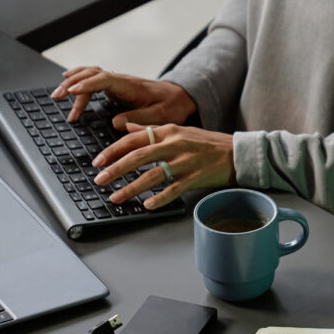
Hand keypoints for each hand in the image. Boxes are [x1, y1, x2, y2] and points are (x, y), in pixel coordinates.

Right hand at [50, 66, 196, 125]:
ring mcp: (118, 82)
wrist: (180, 96)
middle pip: (92, 74)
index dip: (87, 84)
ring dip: (73, 81)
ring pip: (91, 74)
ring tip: (57, 95)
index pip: (104, 79)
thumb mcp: (159, 116)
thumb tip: (116, 123)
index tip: (71, 91)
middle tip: (57, 96)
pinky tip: (68, 83)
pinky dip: (80, 79)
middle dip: (73, 83)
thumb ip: (138, 119)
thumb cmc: (171, 106)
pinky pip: (94, 79)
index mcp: (131, 86)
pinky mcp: (115, 86)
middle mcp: (122, 80)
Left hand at [92, 122, 234, 210]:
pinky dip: (158, 199)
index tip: (98, 161)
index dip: (113, 150)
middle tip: (99, 180)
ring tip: (116, 197)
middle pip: (138, 156)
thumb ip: (152, 129)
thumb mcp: (178, 130)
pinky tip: (146, 206)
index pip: (134, 139)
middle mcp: (174, 144)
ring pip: (152, 175)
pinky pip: (173, 189)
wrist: (235, 152)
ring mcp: (185, 161)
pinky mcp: (195, 177)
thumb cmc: (206, 143)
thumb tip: (127, 127)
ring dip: (131, 188)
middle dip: (115, 169)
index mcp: (168, 131)